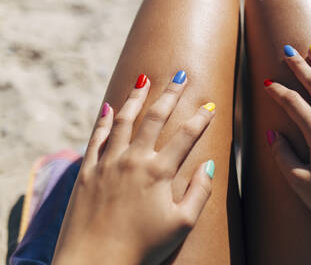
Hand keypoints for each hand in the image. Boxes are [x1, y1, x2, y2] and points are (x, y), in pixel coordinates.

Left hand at [52, 73, 216, 264]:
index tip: (211, 105)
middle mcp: (134, 160)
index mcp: (159, 172)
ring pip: (124, 120)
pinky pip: (96, 138)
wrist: (94, 264)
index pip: (186, 136)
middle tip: (179, 76)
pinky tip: (109, 106)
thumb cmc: (142, 248)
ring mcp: (108, 163)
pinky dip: (104, 120)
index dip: (202, 118)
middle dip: (170, 94)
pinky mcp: (88, 171)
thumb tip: (210, 165)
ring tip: (143, 79)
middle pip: (155, 118)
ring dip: (136, 97)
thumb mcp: (181, 224)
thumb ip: (199, 192)